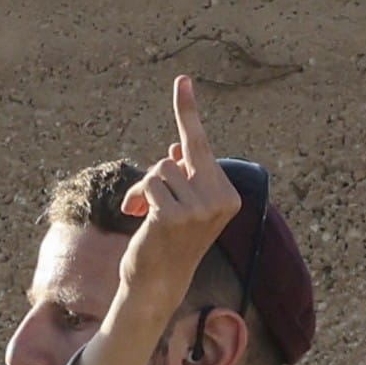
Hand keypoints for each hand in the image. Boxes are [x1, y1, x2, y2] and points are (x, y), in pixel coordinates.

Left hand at [74, 77, 244, 364]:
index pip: (201, 146)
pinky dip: (138, 197)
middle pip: (174, 159)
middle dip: (156, 177)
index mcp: (227, 194)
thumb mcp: (178, 205)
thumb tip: (176, 146)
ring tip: (144, 214)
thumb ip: (183, 175)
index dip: (187, 111)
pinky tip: (140, 218)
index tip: (181, 80)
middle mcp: (219, 199)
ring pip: (159, 170)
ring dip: (144, 190)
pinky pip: (148, 184)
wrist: (156, 283)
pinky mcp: (173, 215)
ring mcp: (198, 208)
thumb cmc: (166, 243)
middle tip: (147, 203)